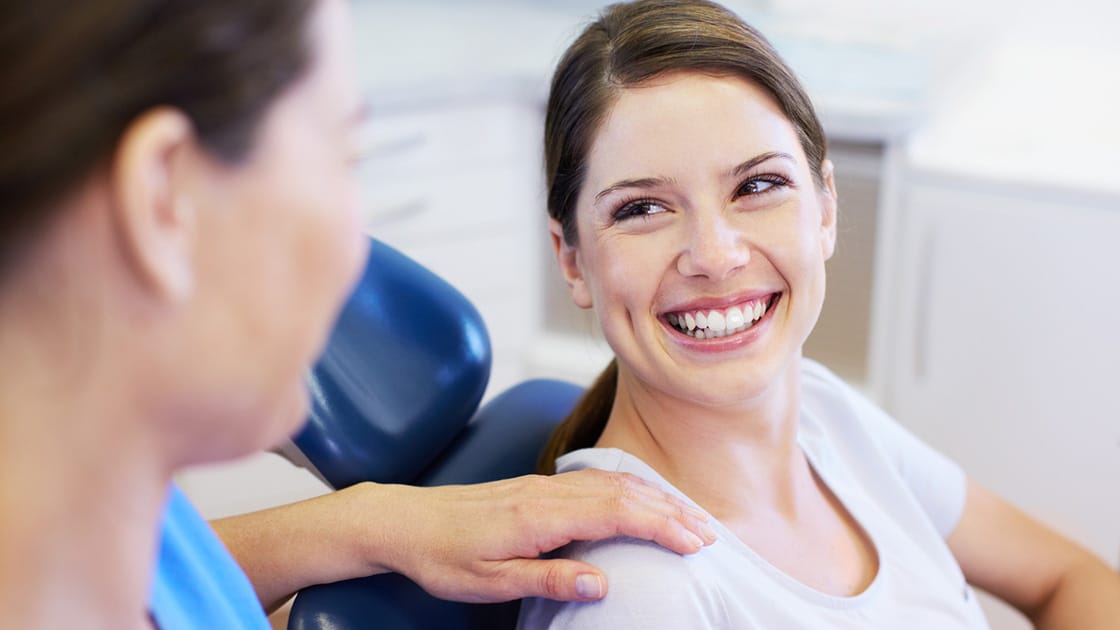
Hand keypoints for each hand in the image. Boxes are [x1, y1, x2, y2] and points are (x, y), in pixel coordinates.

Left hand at [356, 470, 716, 602]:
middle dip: (671, 511)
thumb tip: (603, 581)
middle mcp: (547, 492)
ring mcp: (543, 484)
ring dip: (654, 496)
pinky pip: (594, 479)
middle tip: (709, 534)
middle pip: (624, 492)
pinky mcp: (537, 486)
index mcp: (539, 515)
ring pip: (612, 481)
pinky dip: (629, 488)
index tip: (695, 543)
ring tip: (688, 517)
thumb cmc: (443, 556)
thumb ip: (547, 578)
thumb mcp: (489, 581)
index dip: (661, 526)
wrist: (405, 521)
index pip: (616, 513)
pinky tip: (641, 497)